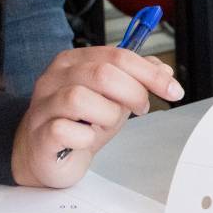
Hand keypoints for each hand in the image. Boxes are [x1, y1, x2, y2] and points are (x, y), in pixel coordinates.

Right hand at [11, 47, 183, 187]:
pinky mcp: (40, 133)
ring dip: (106, 116)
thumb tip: (165, 72)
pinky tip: (86, 140)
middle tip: (139, 110)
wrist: (45, 156)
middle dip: (132, 94)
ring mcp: (44, 104)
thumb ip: (137, 82)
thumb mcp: (113, 99)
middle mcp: (55, 77)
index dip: (150, 74)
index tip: (172, 90)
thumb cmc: (78, 124)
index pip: (118, 56)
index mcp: (75, 62)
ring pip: (81, 98)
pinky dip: (85, 138)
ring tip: (105, 125)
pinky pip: (65, 130)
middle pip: (103, 73)